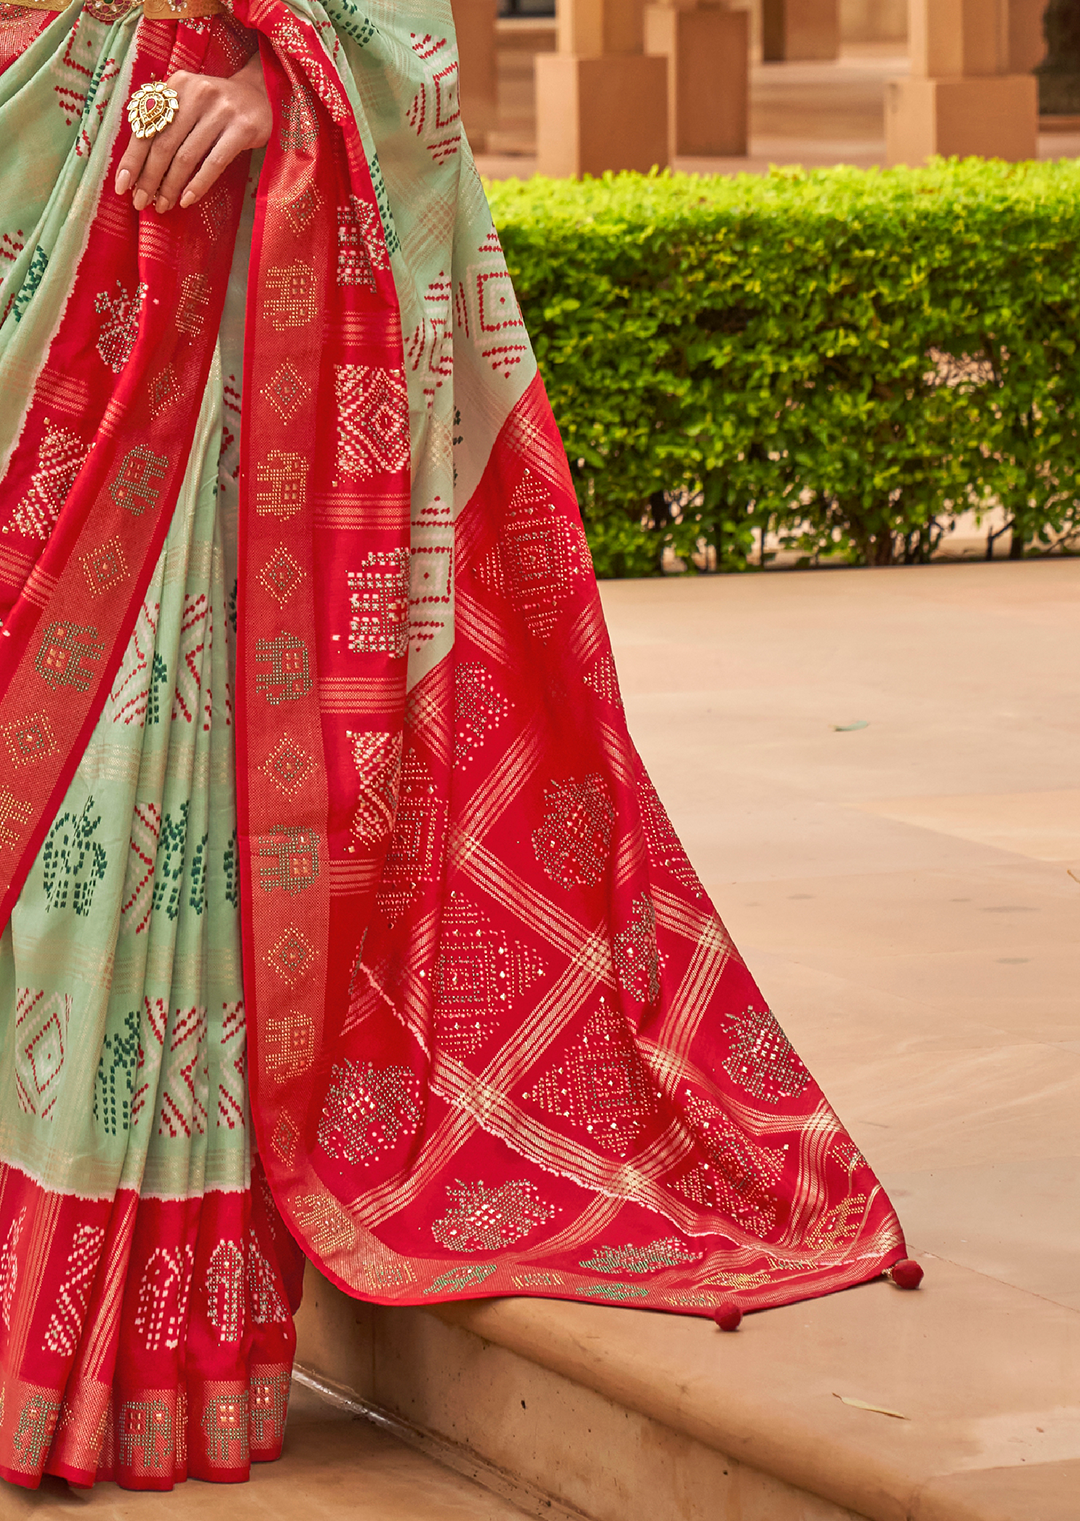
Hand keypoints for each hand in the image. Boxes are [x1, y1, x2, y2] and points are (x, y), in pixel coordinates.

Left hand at [114, 51, 271, 213]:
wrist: (261, 95)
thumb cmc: (216, 108)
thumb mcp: (188, 104)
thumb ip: (166, 124)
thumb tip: (139, 170)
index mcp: (176, 85)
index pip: (147, 127)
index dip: (132, 159)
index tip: (122, 186)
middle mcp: (197, 93)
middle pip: (164, 144)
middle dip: (149, 178)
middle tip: (140, 202)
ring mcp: (221, 111)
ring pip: (186, 156)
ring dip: (170, 186)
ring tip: (162, 206)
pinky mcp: (242, 128)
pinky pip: (214, 163)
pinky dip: (198, 184)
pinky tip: (186, 200)